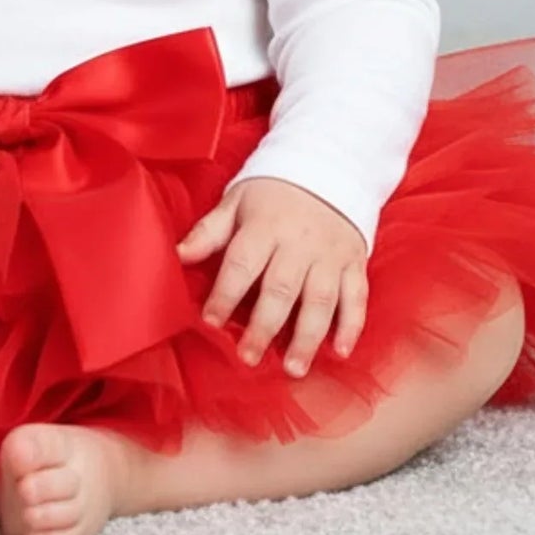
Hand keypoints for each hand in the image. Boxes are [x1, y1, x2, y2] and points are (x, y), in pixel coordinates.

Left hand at [176, 176, 368, 376]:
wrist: (327, 166)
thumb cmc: (272, 192)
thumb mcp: (236, 201)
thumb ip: (209, 231)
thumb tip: (177, 255)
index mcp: (265, 226)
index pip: (242, 263)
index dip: (225, 294)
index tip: (210, 321)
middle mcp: (299, 243)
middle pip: (281, 288)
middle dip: (264, 326)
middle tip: (248, 357)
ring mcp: (330, 255)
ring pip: (321, 299)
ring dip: (307, 337)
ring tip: (292, 367)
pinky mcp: (354, 263)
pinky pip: (356, 297)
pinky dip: (351, 326)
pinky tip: (340, 352)